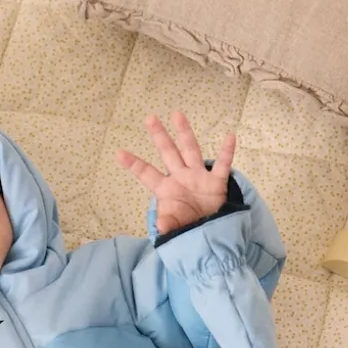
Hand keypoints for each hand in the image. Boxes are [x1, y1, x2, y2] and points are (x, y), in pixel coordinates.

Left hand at [116, 111, 235, 236]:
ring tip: (177, 115)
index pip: (147, 174)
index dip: (134, 164)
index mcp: (166, 188)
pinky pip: (223, 165)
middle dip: (159, 136)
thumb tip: (161, 226)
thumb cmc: (187, 226)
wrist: (209, 232)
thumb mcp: (174, 227)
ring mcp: (198, 177)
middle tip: (149, 118)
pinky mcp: (216, 182)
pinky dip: (227, 152)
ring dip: (185, 133)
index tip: (118, 153)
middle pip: (168, 153)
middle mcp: (180, 177)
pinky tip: (229, 137)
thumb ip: (168, 225)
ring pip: (191, 150)